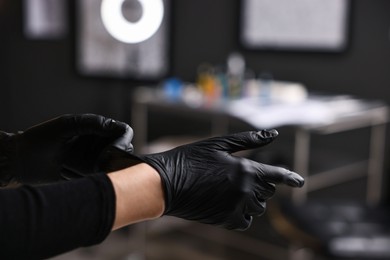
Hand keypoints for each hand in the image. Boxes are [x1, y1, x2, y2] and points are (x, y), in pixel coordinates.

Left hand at [0, 114, 133, 184]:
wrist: (20, 160)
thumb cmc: (41, 138)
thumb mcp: (66, 125)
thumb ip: (92, 123)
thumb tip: (118, 127)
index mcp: (96, 129)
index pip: (123, 132)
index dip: (122, 141)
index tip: (111, 150)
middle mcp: (99, 144)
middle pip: (122, 151)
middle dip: (113, 158)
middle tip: (97, 163)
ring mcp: (94, 161)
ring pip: (112, 167)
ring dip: (100, 169)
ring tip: (73, 166)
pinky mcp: (87, 176)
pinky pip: (99, 179)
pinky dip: (90, 178)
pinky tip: (70, 174)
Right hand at [140, 130, 303, 229]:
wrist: (165, 184)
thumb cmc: (190, 159)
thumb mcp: (218, 144)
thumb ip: (248, 140)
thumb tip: (272, 134)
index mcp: (245, 169)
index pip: (277, 175)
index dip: (290, 177)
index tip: (300, 181)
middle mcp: (245, 190)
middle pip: (267, 191)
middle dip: (260, 184)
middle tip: (240, 176)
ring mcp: (236, 207)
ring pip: (257, 207)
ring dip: (251, 199)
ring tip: (231, 189)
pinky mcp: (225, 220)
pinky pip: (245, 221)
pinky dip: (242, 214)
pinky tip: (228, 204)